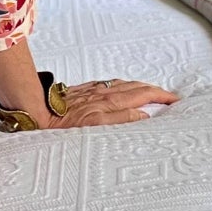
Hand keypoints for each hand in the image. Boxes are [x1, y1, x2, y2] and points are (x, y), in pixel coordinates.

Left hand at [49, 78, 178, 127]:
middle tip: (170, 96)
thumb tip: (143, 114)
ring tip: (152, 91)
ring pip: (125, 84)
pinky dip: (124, 86)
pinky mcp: (84, 89)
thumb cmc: (61, 123)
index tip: (175, 101)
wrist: (36, 110)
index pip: (143, 96)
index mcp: (110, 101)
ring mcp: (94, 90)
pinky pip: (110, 84)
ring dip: (141, 87)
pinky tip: (123, 89)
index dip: (161, 97)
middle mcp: (104, 93)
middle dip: (156, 90)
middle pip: (137, 88)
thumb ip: (120, 119)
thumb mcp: (93, 126)